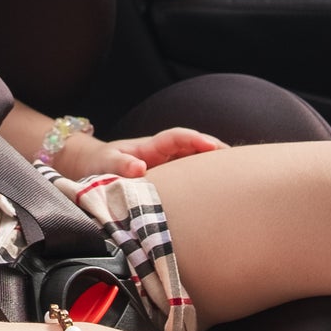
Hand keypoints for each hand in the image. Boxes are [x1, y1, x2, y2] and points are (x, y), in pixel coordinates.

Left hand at [53, 126, 225, 178]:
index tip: (214, 147)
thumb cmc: (100, 164)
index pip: (178, 138)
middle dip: (215, 150)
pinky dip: (204, 179)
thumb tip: (138, 168)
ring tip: (237, 176)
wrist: (92, 168)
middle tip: (239, 161)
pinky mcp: (168, 179)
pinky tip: (218, 191)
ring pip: (195, 160)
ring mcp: (167, 165)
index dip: (196, 140)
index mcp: (150, 147)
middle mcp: (163, 153)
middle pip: (194, 146)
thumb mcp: (105, 164)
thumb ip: (120, 164)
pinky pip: (190, 175)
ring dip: (213, 165)